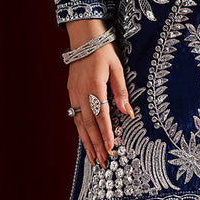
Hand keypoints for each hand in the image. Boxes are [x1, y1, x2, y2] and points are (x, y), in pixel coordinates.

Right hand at [65, 22, 132, 167]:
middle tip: (103, 162)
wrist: (84, 37)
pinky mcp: (71, 92)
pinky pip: (75, 115)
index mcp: (95, 86)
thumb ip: (121, 91)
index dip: (106, 134)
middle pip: (89, 124)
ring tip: (93, 158)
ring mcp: (74, 93)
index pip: (101, 116)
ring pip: (80, 123)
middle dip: (97, 144)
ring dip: (87, 142)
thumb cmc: (103, 51)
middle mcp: (82, 93)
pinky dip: (80, 130)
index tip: (111, 149)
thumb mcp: (117, 68)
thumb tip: (127, 112)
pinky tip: (85, 140)